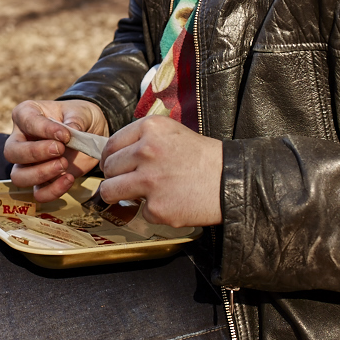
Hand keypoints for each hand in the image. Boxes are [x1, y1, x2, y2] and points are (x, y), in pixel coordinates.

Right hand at [6, 99, 106, 201]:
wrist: (90, 132)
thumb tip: (70, 131)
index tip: (65, 134)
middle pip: (12, 152)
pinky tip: (69, 178)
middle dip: (35, 153)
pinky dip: (53, 190)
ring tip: (64, 164)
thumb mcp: (79, 112)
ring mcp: (28, 162)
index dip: (44, 129)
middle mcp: (20, 139)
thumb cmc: (78, 117)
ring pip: (18, 176)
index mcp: (26, 114)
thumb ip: (75, 120)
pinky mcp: (42, 180)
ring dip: (40, 174)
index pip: (25, 122)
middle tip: (60, 149)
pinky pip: (38, 193)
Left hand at [98, 115, 222, 227]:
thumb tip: (115, 155)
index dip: (110, 158)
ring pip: (110, 191)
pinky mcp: (156, 207)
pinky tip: (170, 202)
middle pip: (109, 168)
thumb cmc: (204, 158)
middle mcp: (146, 151)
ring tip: (137, 194)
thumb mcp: (172, 132)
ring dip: (120, 195)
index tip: (115, 165)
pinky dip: (153, 211)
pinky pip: (140, 211)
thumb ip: (144, 139)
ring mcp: (149, 181)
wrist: (231, 181)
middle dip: (115, 177)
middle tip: (130, 181)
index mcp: (150, 129)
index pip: (111, 145)